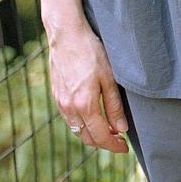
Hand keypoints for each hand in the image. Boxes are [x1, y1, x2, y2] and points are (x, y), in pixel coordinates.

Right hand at [47, 19, 128, 152]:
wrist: (66, 34)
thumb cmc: (90, 51)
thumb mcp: (109, 77)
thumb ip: (114, 105)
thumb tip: (121, 129)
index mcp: (84, 105)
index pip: (100, 136)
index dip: (114, 145)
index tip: (124, 147)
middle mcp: (69, 108)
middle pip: (87, 138)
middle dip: (103, 143)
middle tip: (118, 139)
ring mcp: (60, 102)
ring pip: (76, 130)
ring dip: (92, 134)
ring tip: (107, 128)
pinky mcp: (56, 95)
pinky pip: (69, 119)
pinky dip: (81, 124)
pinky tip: (91, 116)